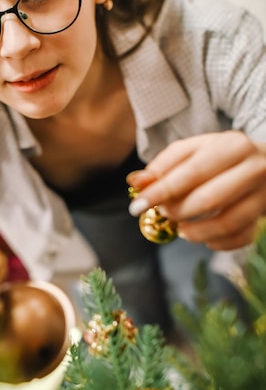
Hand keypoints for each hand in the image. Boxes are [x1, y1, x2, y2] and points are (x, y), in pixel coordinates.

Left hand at [127, 131, 265, 249]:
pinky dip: (215, 243)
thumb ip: (164, 166)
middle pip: (208, 200)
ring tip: (180, 227)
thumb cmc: (223, 158)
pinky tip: (204, 235)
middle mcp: (253, 169)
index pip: (190, 172)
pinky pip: (238, 239)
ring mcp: (264, 196)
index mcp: (231, 146)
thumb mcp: (194, 151)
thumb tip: (136, 182)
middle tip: (163, 214)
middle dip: (177, 212)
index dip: (161, 191)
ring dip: (194, 232)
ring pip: (225, 224)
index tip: (137, 206)